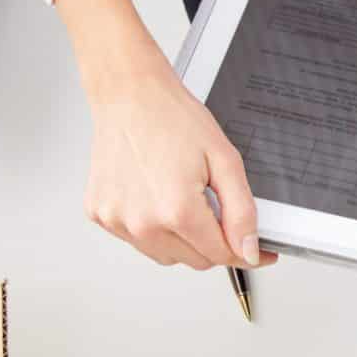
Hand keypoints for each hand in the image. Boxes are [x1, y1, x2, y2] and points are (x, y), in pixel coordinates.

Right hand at [82, 59, 268, 269]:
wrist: (129, 95)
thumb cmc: (171, 118)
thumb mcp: (224, 160)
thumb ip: (241, 212)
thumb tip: (248, 250)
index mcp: (176, 210)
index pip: (220, 256)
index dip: (243, 252)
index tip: (255, 251)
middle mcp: (142, 222)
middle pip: (195, 261)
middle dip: (213, 242)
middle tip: (215, 208)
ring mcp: (117, 221)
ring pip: (166, 256)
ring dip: (182, 239)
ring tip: (181, 198)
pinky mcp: (100, 215)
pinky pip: (137, 240)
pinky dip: (153, 228)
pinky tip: (156, 197)